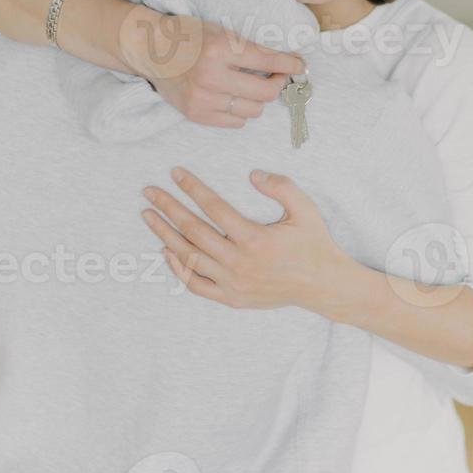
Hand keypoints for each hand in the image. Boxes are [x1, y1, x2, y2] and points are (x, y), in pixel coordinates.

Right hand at [122, 9, 305, 128]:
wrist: (150, 50)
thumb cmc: (190, 37)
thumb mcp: (222, 31)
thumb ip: (252, 48)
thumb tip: (288, 61)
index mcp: (220, 49)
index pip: (269, 60)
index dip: (291, 64)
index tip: (300, 65)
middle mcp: (212, 76)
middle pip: (266, 92)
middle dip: (279, 84)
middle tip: (279, 77)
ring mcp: (202, 98)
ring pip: (253, 111)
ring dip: (260, 99)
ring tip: (254, 87)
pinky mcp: (196, 114)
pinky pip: (235, 122)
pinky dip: (242, 112)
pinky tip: (236, 98)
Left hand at [140, 167, 354, 311]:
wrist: (323, 285)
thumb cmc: (314, 244)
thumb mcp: (305, 209)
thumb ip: (281, 187)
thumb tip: (252, 174)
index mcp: (254, 238)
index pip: (213, 207)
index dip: (192, 188)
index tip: (175, 173)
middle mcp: (239, 262)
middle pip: (193, 231)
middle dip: (168, 208)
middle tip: (149, 192)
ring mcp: (233, 283)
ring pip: (189, 257)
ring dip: (165, 235)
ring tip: (149, 216)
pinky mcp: (232, 298)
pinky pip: (196, 285)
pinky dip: (179, 269)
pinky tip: (167, 251)